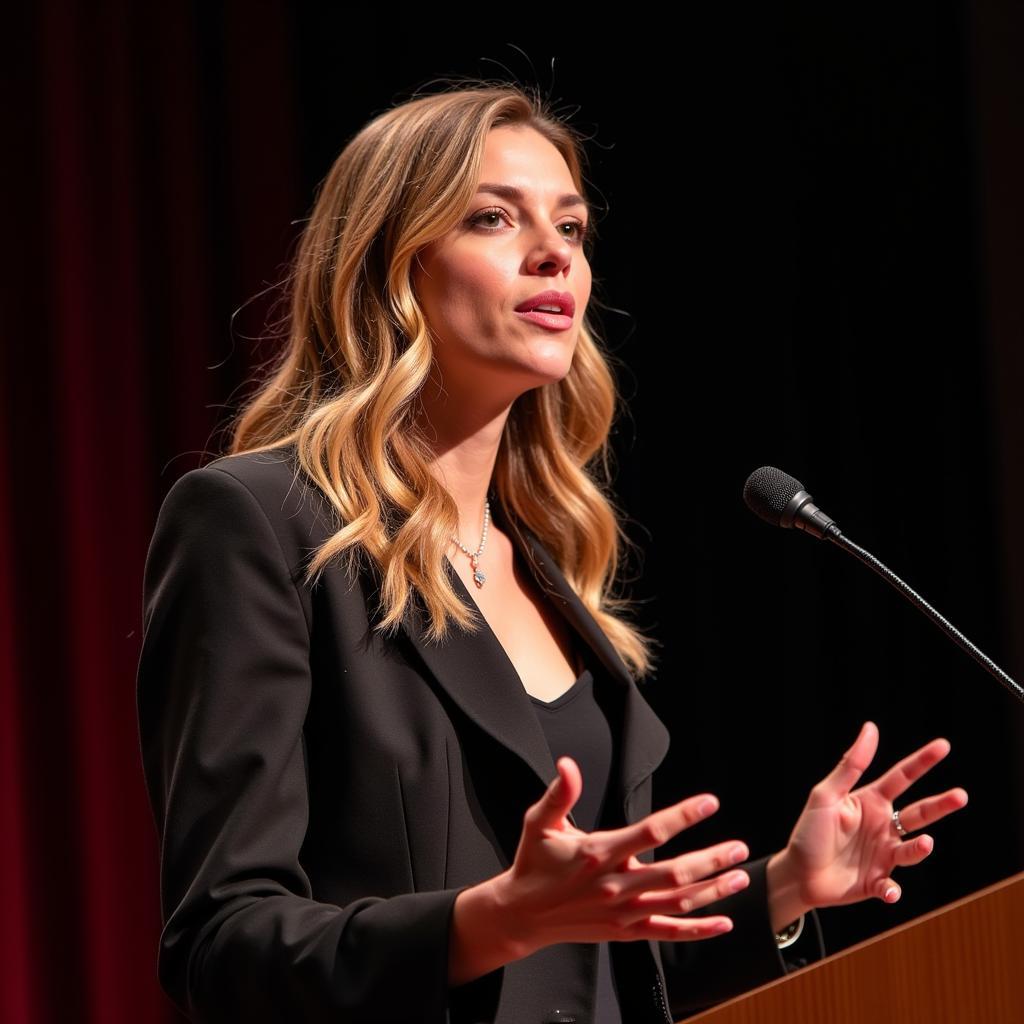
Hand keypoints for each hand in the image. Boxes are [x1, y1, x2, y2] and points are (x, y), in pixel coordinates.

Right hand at [495, 755, 752, 955]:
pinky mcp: (625, 931)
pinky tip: (724, 921)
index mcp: (598, 853)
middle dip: (711, 860)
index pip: (650, 832)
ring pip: (678, 903)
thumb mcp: (539, 822)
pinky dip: (698, 929)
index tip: (708, 803)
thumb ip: (559, 793)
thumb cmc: (534, 863)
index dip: (682, 816)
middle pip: (674, 873)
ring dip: (713, 890)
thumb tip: (568, 764)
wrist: (523, 914)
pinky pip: (668, 932)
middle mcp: (615, 885)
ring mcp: (623, 912)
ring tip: (741, 875)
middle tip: (738, 847)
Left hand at [767, 721, 967, 929]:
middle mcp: (883, 826)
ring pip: (912, 850)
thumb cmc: (809, 832)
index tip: (943, 745)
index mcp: (871, 802)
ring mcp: (883, 855)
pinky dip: (893, 890)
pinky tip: (889, 890)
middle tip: (961, 795)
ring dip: (920, 849)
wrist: (798, 874)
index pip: (901, 777)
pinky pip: (892, 887)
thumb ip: (850, 766)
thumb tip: (871, 728)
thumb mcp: (826, 795)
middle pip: (919, 813)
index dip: (922, 761)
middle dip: (941, 805)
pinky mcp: (878, 882)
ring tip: (926, 843)